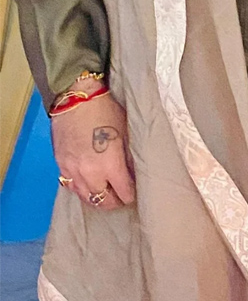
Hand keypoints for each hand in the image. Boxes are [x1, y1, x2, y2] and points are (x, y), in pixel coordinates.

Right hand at [52, 92, 134, 209]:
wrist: (76, 99)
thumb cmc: (105, 111)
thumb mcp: (125, 131)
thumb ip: (128, 156)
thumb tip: (132, 171)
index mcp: (110, 164)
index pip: (123, 192)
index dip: (130, 194)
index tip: (134, 193)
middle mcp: (90, 173)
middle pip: (104, 200)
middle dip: (115, 201)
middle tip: (121, 197)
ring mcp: (73, 171)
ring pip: (86, 197)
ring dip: (97, 199)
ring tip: (106, 196)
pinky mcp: (61, 166)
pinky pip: (71, 187)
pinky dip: (81, 190)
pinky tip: (88, 187)